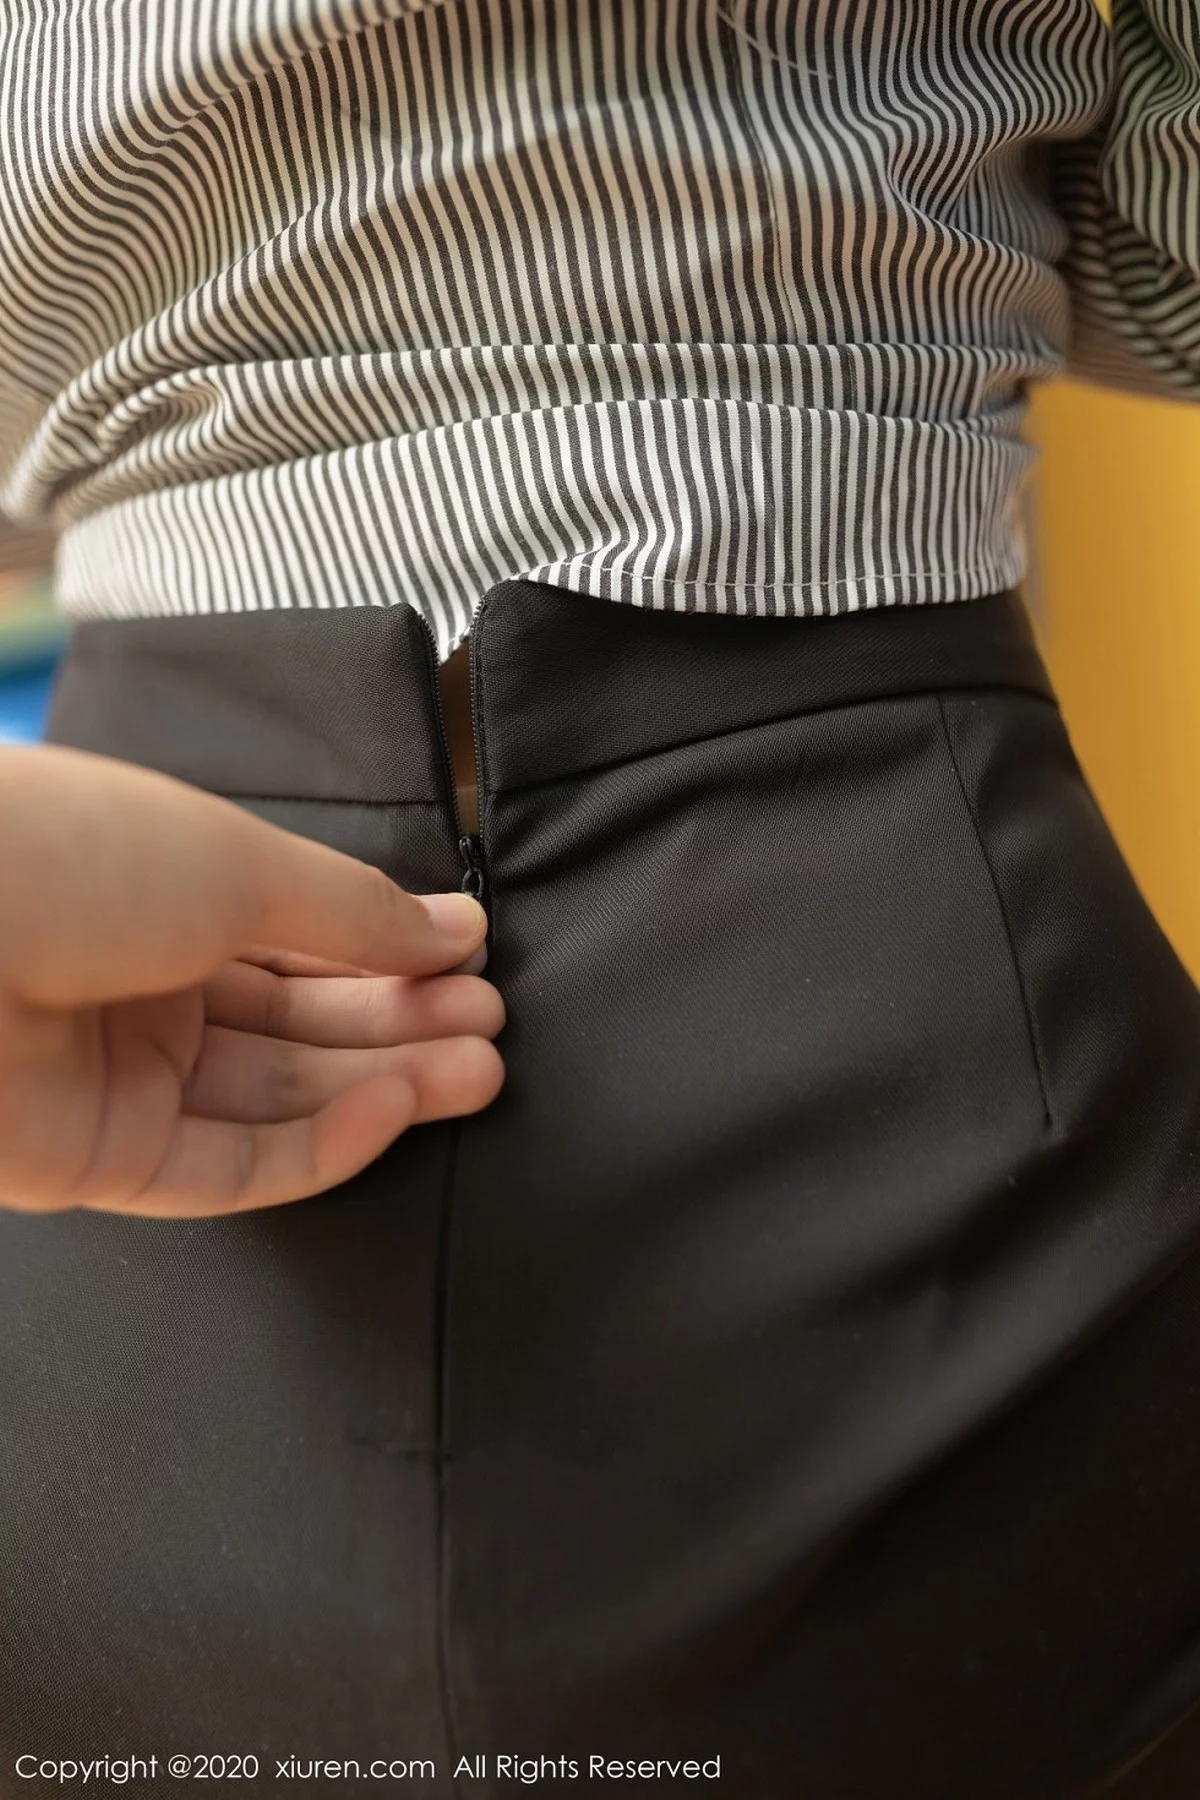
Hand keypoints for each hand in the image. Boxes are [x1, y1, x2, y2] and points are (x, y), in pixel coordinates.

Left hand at [0, 745, 505, 1217]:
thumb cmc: (71, 857)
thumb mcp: (238, 863)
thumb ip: (351, 911)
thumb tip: (450, 928)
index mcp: (165, 898)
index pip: (303, 942)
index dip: (391, 952)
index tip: (474, 956)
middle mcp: (144, 989)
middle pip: (300, 1027)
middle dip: (403, 1025)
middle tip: (494, 1027)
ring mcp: (121, 1078)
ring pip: (277, 1100)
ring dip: (385, 1085)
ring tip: (481, 1068)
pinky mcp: (100, 1162)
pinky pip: (229, 1168)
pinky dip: (320, 1144)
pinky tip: (393, 1106)